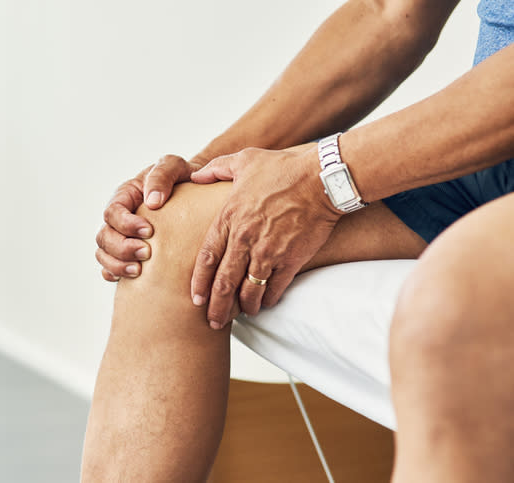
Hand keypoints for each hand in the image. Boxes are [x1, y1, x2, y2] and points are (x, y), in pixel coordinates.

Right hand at [96, 154, 206, 280]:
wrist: (194, 193)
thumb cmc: (182, 177)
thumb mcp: (174, 166)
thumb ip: (162, 175)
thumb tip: (152, 201)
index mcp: (125, 196)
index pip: (113, 212)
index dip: (126, 224)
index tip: (149, 230)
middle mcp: (118, 218)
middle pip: (104, 236)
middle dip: (122, 248)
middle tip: (146, 253)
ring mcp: (120, 237)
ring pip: (103, 254)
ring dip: (117, 265)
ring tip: (139, 271)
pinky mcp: (126, 254)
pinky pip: (109, 268)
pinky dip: (115, 274)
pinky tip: (132, 279)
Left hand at [189, 146, 341, 327]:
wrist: (322, 179)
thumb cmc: (284, 168)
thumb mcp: (244, 160)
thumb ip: (217, 168)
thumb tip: (196, 175)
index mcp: (229, 218)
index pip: (207, 258)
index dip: (199, 282)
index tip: (195, 299)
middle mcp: (245, 239)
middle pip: (224, 282)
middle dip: (216, 306)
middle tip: (213, 321)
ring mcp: (268, 251)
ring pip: (249, 290)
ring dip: (243, 307)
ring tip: (241, 315)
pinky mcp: (291, 259)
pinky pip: (275, 288)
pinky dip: (268, 300)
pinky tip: (264, 304)